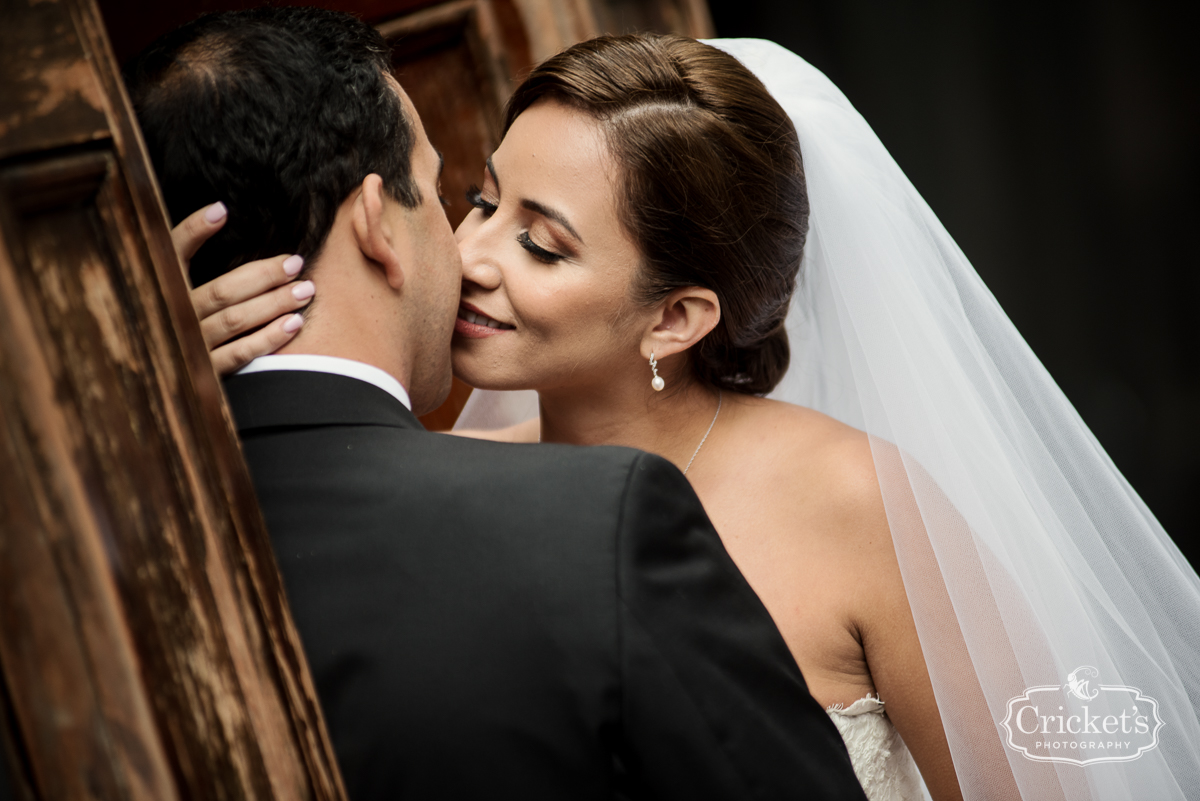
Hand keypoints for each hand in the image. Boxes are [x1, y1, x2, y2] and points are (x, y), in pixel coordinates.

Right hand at [173, 203, 313, 375]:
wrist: (161, 381)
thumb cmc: (178, 324)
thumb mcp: (177, 289)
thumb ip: (189, 259)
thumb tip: (221, 211)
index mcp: (163, 290)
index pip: (172, 254)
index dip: (194, 231)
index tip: (221, 210)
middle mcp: (174, 316)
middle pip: (221, 291)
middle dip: (263, 276)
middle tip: (296, 263)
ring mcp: (190, 346)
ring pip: (234, 320)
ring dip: (274, 303)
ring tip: (305, 290)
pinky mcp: (205, 372)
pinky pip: (240, 353)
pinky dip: (269, 338)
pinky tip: (294, 323)